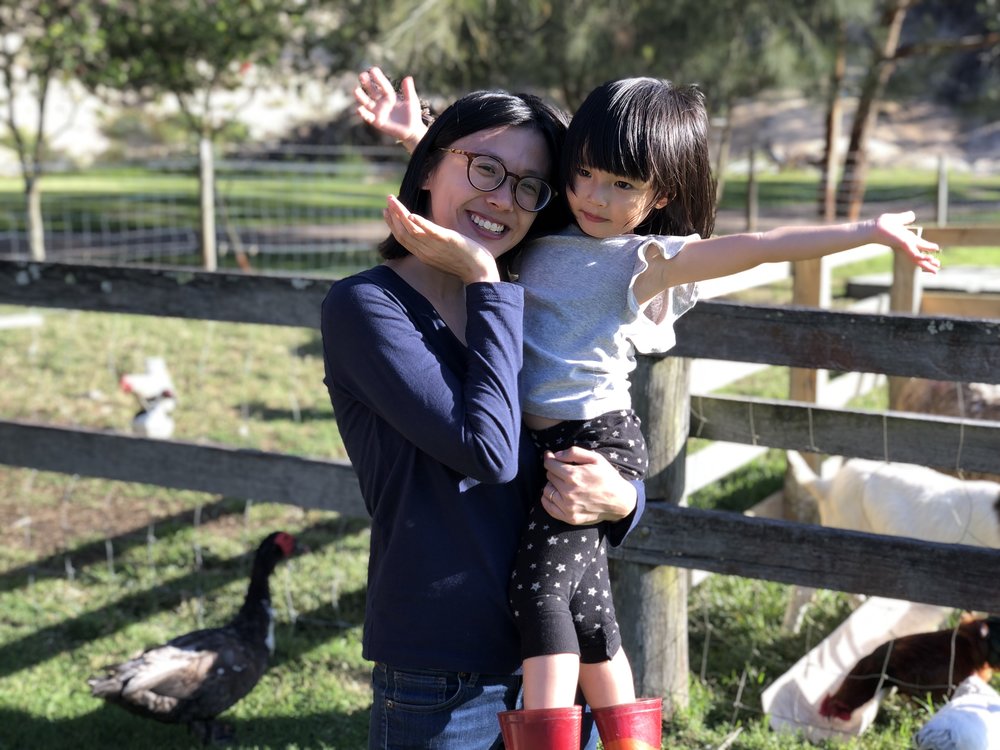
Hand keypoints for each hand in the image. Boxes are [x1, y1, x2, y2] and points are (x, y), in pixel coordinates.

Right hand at [354, 67, 427, 152]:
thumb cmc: (412, 115)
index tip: (373, 69)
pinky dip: (363, 114)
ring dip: (361, 97)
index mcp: (390, 96)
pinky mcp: (377, 122)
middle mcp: (382, 103)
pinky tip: (359, 109)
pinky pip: (368, 117)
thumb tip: (408, 78)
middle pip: (372, 92)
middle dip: (367, 84)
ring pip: (367, 103)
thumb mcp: (412, 101)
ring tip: (355, 90)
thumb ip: (408, 90)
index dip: (378, 78)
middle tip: (361, 76)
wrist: (412, 131)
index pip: (383, 85)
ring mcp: (378, 112)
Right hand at [384, 195, 499, 282]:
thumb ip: (433, 243)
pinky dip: (420, 224)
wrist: (479, 272)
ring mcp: (435, 247)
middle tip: (388, 200)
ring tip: (394, 200)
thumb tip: (429, 232)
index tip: (387, 212)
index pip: (403, 238)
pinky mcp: (446, 241)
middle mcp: (425, 251)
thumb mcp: (443, 252)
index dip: (393, 224)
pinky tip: (412, 215)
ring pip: (411, 230)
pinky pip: (430, 232)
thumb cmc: (465, 262)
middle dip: (393, 215)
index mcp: (423, 254)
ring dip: (400, 214)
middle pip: (403, 233)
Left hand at [541, 447, 637, 525]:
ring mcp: (568, 507)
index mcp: (574, 476)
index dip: (549, 458)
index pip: (550, 464)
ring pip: (547, 491)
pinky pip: (548, 507)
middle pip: (549, 476)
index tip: (550, 456)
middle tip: (565, 471)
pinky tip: (556, 494)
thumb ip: (574, 452)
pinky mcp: (569, 518)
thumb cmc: (608, 477)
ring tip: (563, 484)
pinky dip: (548, 499)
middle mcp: (568, 492)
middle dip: (555, 471)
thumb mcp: (596, 458)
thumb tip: (555, 455)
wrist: (620, 501)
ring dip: (552, 485)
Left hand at [870, 211, 940, 273]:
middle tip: (938, 267)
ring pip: (918, 257)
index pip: (920, 246)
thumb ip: (906, 218)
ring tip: (936, 269)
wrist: (874, 227)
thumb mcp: (898, 219)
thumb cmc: (882, 224)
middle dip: (929, 262)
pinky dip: (920, 256)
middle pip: (920, 255)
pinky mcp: (903, 244)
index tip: (937, 249)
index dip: (928, 248)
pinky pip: (913, 252)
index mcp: (907, 239)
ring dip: (927, 263)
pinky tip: (927, 259)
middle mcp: (907, 245)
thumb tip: (912, 215)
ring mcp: (905, 246)